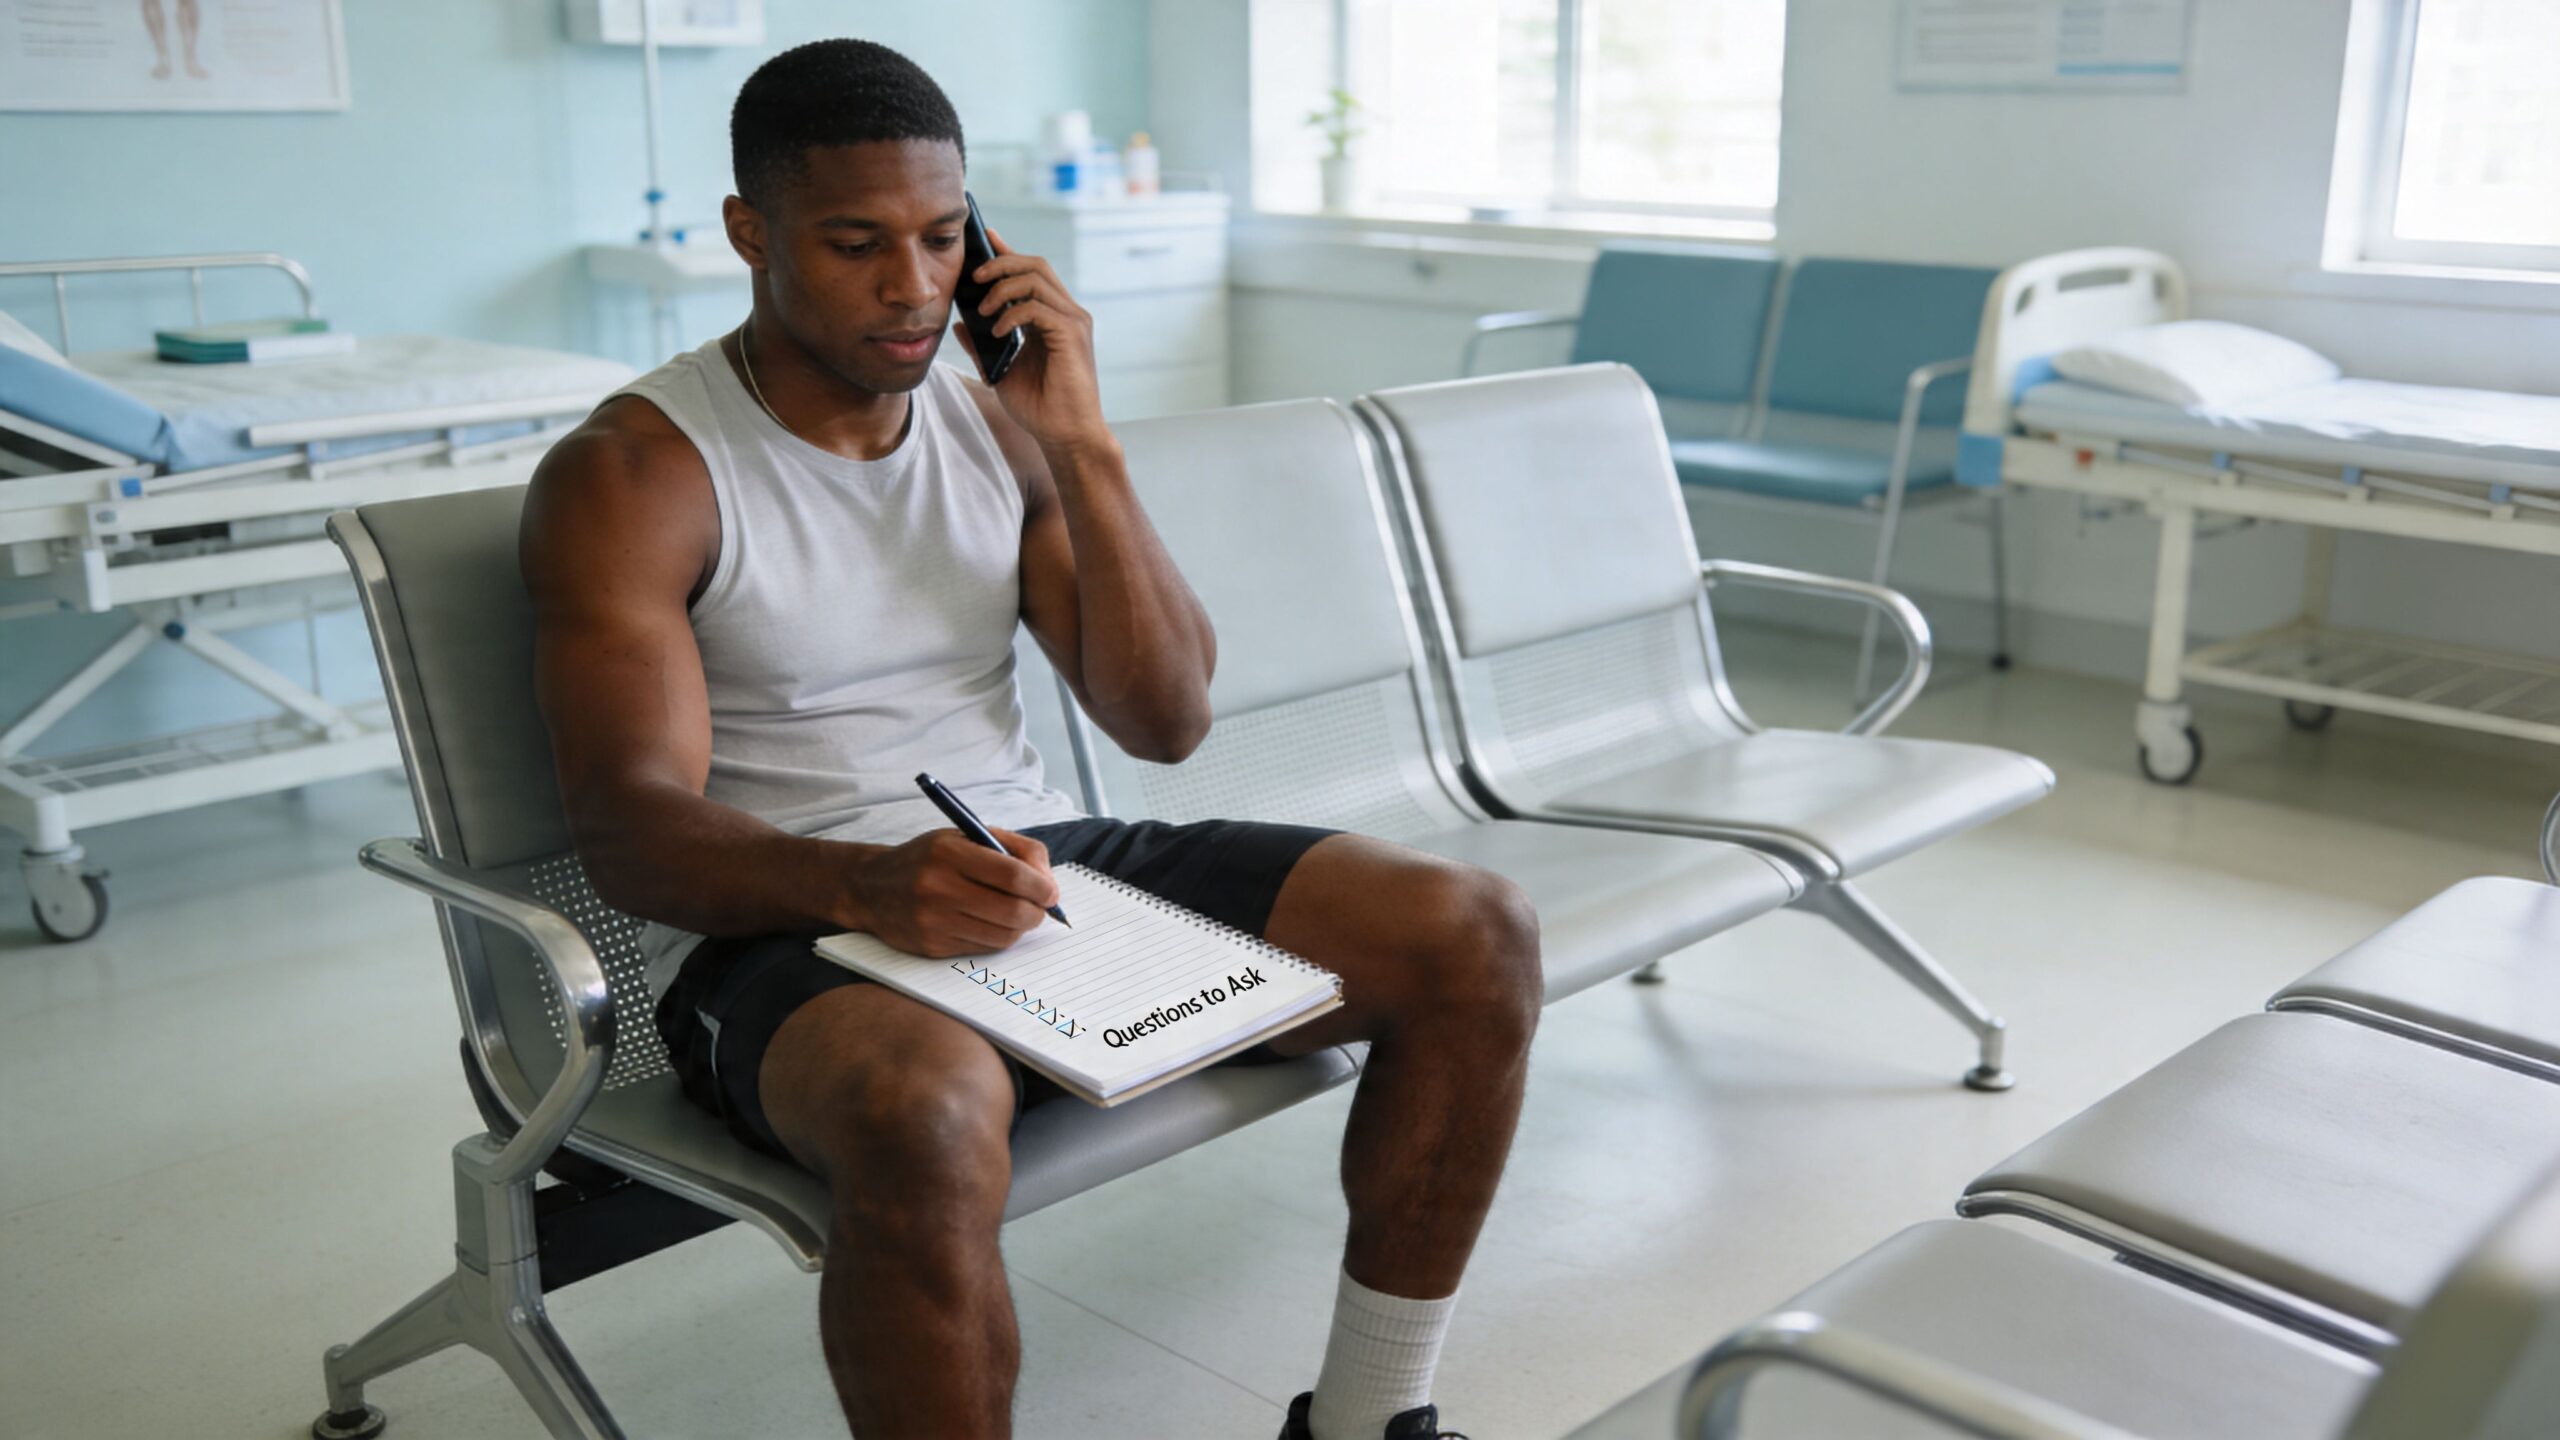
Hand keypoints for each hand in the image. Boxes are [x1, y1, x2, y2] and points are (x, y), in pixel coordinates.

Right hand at [850, 827, 1061, 957]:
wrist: (871, 888)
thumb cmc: (928, 858)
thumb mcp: (965, 836)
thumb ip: (1013, 849)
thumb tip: (1049, 882)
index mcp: (949, 853)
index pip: (1012, 875)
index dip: (1042, 887)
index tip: (1051, 892)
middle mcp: (938, 888)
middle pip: (1012, 910)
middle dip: (1038, 912)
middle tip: (1041, 907)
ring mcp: (934, 921)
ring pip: (1002, 935)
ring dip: (1021, 927)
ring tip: (1017, 913)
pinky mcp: (932, 946)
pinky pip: (983, 948)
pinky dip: (998, 938)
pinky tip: (992, 924)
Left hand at [950, 226, 1110, 453]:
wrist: (1065, 436)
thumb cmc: (1040, 408)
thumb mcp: (1000, 371)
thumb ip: (982, 345)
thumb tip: (959, 322)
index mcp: (1052, 317)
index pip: (1030, 272)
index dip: (1007, 252)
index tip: (983, 239)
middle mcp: (1067, 313)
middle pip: (1035, 264)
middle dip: (1001, 262)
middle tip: (973, 277)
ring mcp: (1073, 321)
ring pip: (1036, 278)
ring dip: (1003, 288)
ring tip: (983, 310)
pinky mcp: (1072, 335)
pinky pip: (1038, 307)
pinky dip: (1013, 314)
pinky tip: (999, 331)